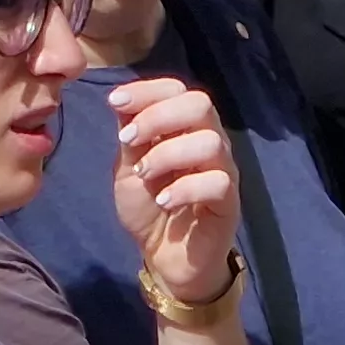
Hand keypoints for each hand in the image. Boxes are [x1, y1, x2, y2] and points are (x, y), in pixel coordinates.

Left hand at [106, 77, 239, 317]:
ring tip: (144, 174)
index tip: (115, 102)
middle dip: (158, 116)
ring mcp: (223, 170)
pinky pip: (218, 182)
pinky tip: (163, 200)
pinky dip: (184, 188)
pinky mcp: (229, 202)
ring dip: (168, 154)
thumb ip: (130, 134)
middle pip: (200, 104)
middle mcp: (209, 140)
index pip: (177, 88)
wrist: (164, 256)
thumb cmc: (150, 206)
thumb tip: (121, 98)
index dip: (147, 90)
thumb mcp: (129, 166)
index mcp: (185, 126)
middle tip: (128, 139)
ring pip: (210, 142)